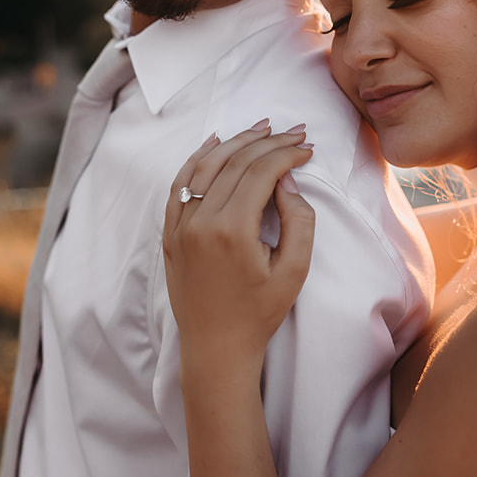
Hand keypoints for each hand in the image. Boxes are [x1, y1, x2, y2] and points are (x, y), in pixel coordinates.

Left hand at [163, 124, 315, 375]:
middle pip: (234, 163)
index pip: (260, 172)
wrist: (216, 347)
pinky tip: (215, 143)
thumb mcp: (294, 270)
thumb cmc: (259, 313)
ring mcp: (180, 227)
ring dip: (234, 143)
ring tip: (260, 129)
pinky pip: (181, 185)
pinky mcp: (170, 234)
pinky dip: (198, 159)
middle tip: (292, 132)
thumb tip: (287, 181)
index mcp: (231, 230)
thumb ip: (299, 220)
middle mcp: (200, 222)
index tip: (306, 147)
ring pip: (206, 166)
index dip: (286, 154)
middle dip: (267, 142)